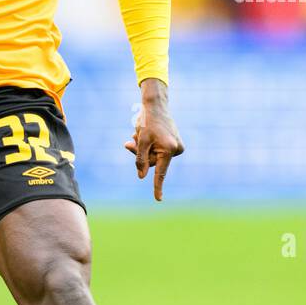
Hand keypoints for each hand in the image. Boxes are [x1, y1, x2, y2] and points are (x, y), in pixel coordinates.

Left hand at [123, 79, 183, 200]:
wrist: (155, 105)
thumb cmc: (147, 121)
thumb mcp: (140, 141)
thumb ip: (140, 160)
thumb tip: (141, 176)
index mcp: (168, 150)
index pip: (160, 172)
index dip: (157, 187)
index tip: (158, 199)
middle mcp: (176, 149)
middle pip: (152, 162)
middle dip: (139, 154)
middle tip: (129, 142)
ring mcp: (176, 147)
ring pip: (153, 156)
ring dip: (142, 148)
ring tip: (138, 134)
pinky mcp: (174, 144)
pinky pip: (157, 151)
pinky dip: (148, 145)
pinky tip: (144, 134)